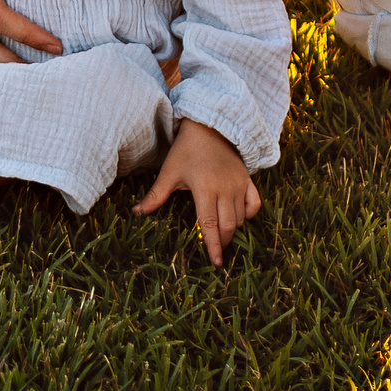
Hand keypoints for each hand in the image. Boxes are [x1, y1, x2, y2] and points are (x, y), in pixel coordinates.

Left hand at [135, 120, 259, 264]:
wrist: (208, 128)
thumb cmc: (186, 150)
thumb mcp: (169, 172)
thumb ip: (155, 195)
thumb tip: (136, 212)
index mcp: (204, 188)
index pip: (210, 224)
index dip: (213, 245)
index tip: (215, 262)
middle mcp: (225, 188)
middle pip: (228, 226)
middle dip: (222, 241)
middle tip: (215, 250)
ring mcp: (239, 184)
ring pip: (240, 218)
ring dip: (231, 228)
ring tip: (220, 231)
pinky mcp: (248, 180)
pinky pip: (254, 204)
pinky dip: (248, 215)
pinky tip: (238, 217)